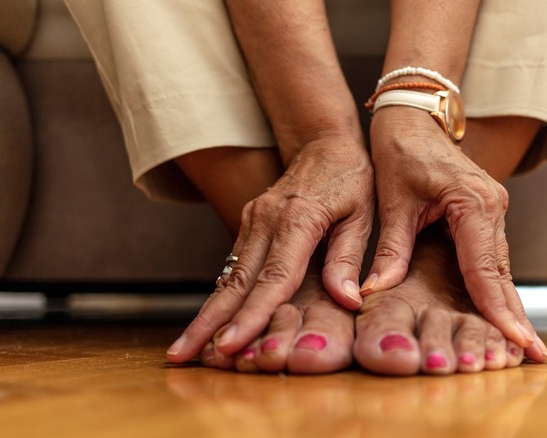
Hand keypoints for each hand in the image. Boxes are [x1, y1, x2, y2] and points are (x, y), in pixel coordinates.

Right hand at [167, 138, 373, 361]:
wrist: (324, 142)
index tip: (231, 345)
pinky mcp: (248, 224)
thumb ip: (349, 258)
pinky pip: (232, 267)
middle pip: (236, 282)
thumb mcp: (363, 215)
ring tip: (184, 348)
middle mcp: (266, 221)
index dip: (252, 315)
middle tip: (183, 355)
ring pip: (227, 276)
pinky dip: (219, 297)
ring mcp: (252, 221)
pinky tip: (205, 323)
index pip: (273, 277)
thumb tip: (347, 301)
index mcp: (298, 220)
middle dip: (209, 323)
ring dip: (205, 314)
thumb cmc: (351, 179)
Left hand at [364, 108, 545, 359]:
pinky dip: (496, 286)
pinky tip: (501, 313)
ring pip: (501, 268)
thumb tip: (377, 291)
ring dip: (508, 304)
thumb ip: (390, 248)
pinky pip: (493, 257)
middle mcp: (492, 207)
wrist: (415, 117)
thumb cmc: (400, 151)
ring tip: (522, 345)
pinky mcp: (486, 213)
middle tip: (534, 356)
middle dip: (514, 316)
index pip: (485, 268)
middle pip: (502, 273)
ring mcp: (494, 209)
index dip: (497, 308)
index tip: (516, 341)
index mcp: (472, 202)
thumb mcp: (392, 201)